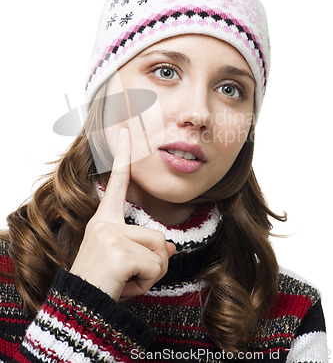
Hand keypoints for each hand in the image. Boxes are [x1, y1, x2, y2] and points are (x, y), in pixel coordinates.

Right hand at [70, 128, 174, 301]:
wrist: (80, 309)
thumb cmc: (102, 284)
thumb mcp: (125, 261)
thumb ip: (146, 248)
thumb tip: (174, 247)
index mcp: (103, 220)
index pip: (117, 183)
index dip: (122, 156)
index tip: (126, 130)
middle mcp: (105, 223)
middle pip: (158, 235)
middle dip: (155, 262)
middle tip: (130, 276)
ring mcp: (111, 236)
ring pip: (161, 251)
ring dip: (152, 273)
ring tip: (127, 281)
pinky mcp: (119, 252)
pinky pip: (156, 266)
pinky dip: (149, 282)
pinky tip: (126, 286)